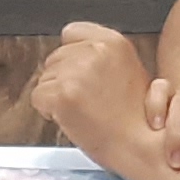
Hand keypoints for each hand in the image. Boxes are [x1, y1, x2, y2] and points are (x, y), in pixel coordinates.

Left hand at [30, 21, 153, 161]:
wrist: (142, 147)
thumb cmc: (138, 120)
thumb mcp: (129, 72)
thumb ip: (101, 58)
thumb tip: (74, 57)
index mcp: (113, 42)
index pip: (72, 32)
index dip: (72, 56)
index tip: (80, 76)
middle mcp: (94, 51)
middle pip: (55, 57)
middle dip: (63, 79)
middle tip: (87, 102)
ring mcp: (77, 71)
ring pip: (44, 79)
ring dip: (56, 97)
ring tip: (84, 112)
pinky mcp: (63, 94)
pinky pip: (38, 98)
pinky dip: (48, 112)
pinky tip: (72, 120)